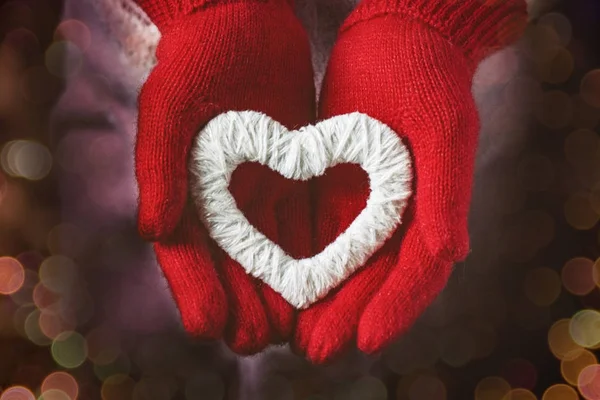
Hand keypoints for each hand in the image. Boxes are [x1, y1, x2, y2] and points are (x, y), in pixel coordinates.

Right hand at [135, 0, 314, 352]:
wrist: (239, 22)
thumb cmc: (194, 59)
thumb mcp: (167, 107)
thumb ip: (159, 166)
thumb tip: (153, 231)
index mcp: (184, 190)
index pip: (185, 253)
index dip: (195, 291)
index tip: (210, 326)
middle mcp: (222, 199)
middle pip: (232, 264)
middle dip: (243, 304)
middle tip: (261, 340)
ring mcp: (260, 189)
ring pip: (272, 251)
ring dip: (282, 289)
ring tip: (295, 326)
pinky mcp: (294, 175)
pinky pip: (305, 221)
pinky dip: (314, 252)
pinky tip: (327, 279)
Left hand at [294, 0, 526, 362]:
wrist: (396, 35)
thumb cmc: (425, 73)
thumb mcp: (442, 126)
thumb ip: (448, 191)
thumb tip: (452, 255)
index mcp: (434, 204)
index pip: (418, 270)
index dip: (396, 307)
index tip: (365, 340)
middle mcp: (403, 212)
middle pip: (377, 277)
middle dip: (349, 315)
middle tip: (317, 351)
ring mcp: (369, 201)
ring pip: (347, 262)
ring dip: (326, 299)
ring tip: (299, 335)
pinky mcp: (339, 184)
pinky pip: (323, 231)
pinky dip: (307, 261)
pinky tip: (285, 284)